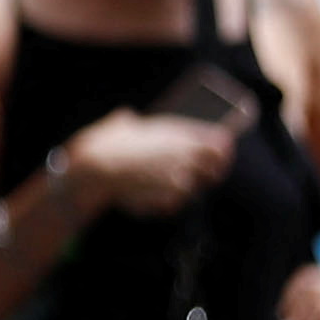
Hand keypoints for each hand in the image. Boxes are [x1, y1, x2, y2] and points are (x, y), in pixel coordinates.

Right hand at [60, 115, 240, 216]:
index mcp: (177, 132)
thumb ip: (128, 120)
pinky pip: (178, 202)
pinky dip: (169, 201)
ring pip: (197, 186)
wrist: (96, 170)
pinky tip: (153, 197)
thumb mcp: (118, 124)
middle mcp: (185, 153)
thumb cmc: (104, 145)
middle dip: (214, 171)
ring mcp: (180, 176)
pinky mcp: (170, 197)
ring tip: (167, 186)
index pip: (219, 141)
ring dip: (186, 187)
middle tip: (208, 175)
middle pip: (217, 166)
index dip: (224, 149)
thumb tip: (126, 117)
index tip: (223, 154)